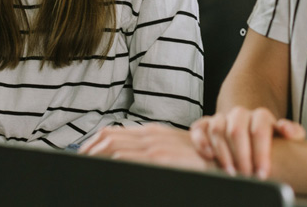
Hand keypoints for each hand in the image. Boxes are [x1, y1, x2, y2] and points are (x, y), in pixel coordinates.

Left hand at [79, 124, 214, 171]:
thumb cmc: (202, 159)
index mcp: (151, 134)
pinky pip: (129, 160)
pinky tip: (104, 173)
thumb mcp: (172, 150)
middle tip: (78, 164)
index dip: (93, 145)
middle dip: (88, 152)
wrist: (229, 158)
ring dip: (96, 157)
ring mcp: (156, 148)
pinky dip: (113, 164)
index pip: (112, 134)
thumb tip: (126, 159)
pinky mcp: (162, 160)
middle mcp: (151, 137)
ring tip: (85, 169)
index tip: (82, 155)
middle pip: (109, 140)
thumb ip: (151, 151)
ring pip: (114, 149)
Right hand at [190, 107, 304, 178]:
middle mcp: (240, 114)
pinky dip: (201, 141)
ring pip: (217, 128)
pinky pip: (198, 128)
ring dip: (223, 153)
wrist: (253, 135)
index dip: (261, 152)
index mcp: (261, 116)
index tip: (262, 173)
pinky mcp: (205, 124)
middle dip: (241, 156)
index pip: (260, 128)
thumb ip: (293, 131)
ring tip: (230, 172)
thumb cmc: (272, 141)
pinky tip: (208, 156)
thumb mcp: (287, 137)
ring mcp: (222, 118)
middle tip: (246, 175)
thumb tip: (287, 130)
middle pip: (236, 130)